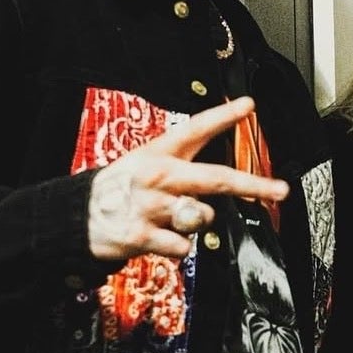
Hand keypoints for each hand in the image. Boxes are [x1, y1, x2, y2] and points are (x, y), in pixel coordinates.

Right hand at [87, 96, 288, 262]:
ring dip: (195, 222)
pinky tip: (158, 238)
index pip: (194, 129)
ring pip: (202, 216)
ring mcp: (150, 205)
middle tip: (279, 190)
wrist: (74, 218)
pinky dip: (178, 246)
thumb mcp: (144, 164)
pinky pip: (183, 246)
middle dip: (252, 184)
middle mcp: (157, 175)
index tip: (249, 106)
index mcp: (157, 153)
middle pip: (215, 178)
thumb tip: (222, 186)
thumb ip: (184, 170)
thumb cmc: (119, 190)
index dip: (223, 116)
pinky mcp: (141, 235)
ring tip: (171, 219)